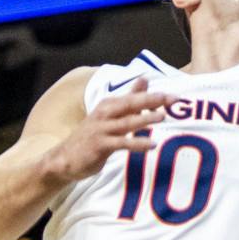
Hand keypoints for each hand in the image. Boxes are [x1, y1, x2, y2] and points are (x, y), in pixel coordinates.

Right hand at [40, 78, 172, 184]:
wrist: (65, 159)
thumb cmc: (92, 136)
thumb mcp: (110, 116)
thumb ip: (128, 99)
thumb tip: (145, 80)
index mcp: (108, 105)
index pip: (133, 98)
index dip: (153, 96)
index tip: (173, 96)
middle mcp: (104, 114)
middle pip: (130, 104)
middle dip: (151, 100)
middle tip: (171, 98)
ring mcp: (102, 129)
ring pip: (126, 122)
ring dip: (145, 119)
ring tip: (162, 117)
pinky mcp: (100, 145)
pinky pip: (122, 143)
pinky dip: (137, 144)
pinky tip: (151, 145)